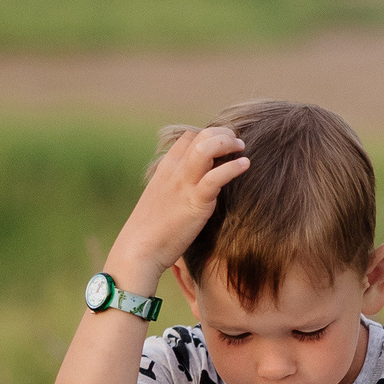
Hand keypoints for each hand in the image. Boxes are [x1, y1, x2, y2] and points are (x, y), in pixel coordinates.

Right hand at [108, 124, 248, 289]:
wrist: (138, 250)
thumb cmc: (151, 232)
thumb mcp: (161, 201)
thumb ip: (175, 189)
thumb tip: (191, 192)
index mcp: (165, 169)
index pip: (188, 138)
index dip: (207, 136)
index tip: (222, 145)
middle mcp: (174, 171)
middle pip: (200, 135)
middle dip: (222, 133)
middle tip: (236, 143)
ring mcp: (184, 184)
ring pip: (206, 148)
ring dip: (227, 143)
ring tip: (241, 148)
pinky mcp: (196, 202)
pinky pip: (216, 176)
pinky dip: (233, 167)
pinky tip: (245, 165)